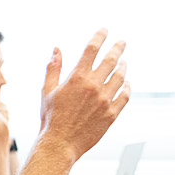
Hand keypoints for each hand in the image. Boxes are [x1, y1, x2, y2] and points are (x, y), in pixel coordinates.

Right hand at [38, 30, 130, 160]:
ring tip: (123, 62)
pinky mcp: (112, 114)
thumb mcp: (47, 90)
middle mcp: (93, 86)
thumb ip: (53, 68)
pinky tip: (126, 84)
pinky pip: (125, 96)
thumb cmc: (50, 118)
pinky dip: (127, 87)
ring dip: (123, 67)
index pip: (91, 49)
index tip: (104, 30)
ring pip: (120, 77)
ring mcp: (105, 100)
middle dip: (117, 48)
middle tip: (122, 42)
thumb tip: (57, 49)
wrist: (60, 144)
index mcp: (76, 78)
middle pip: (111, 60)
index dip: (99, 36)